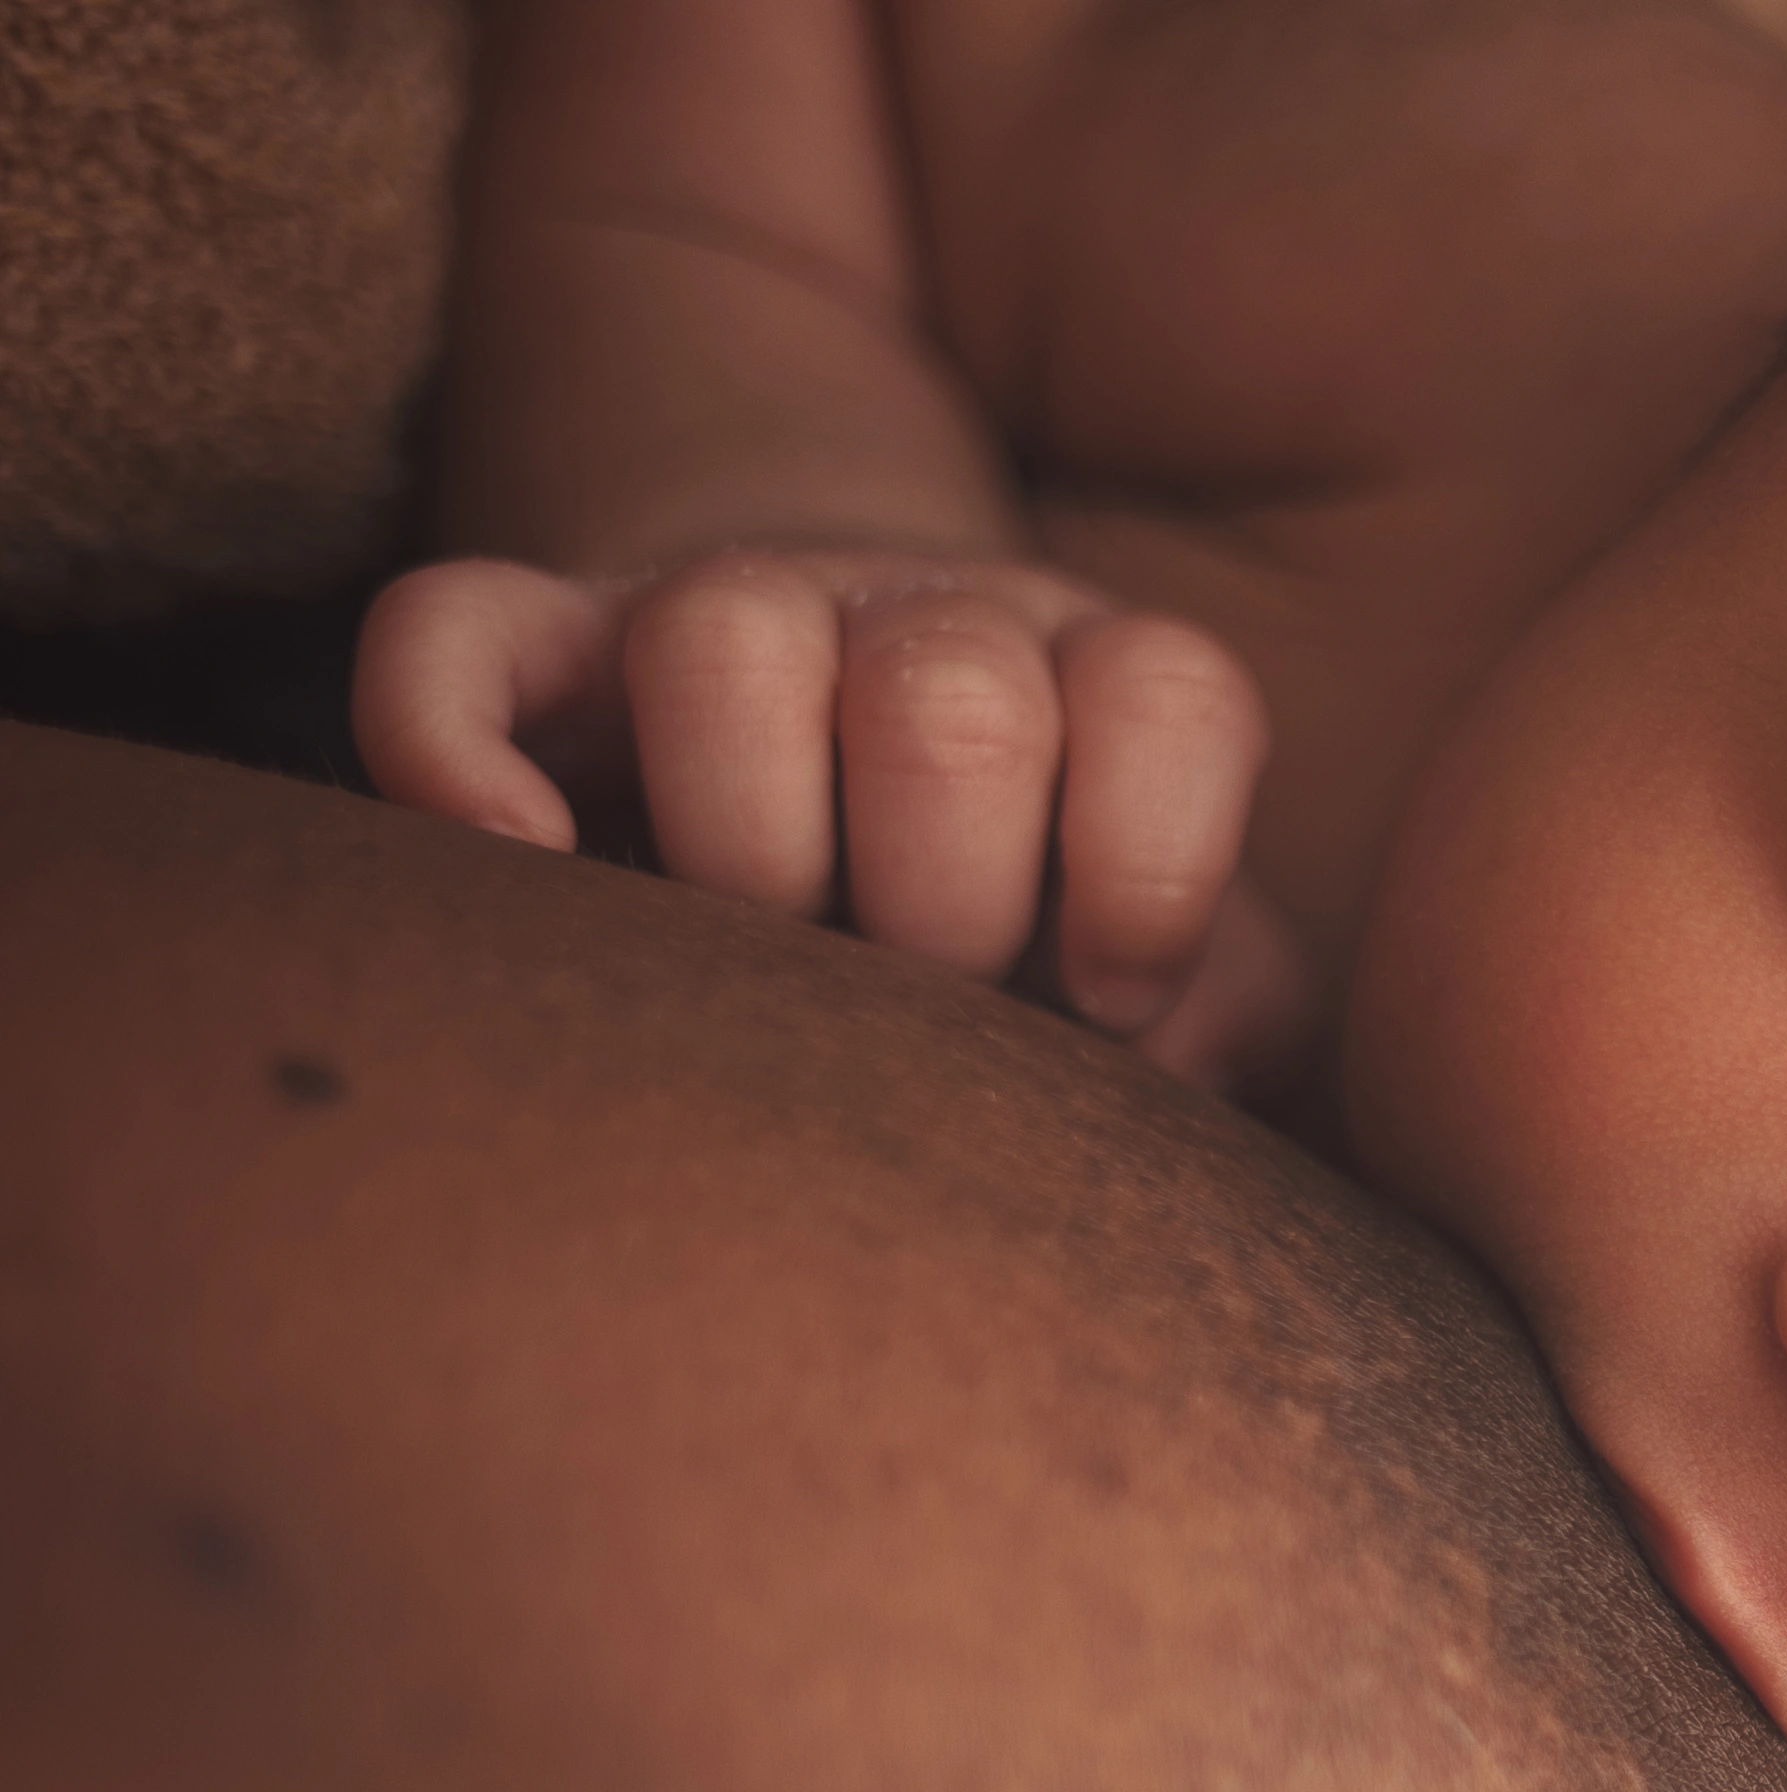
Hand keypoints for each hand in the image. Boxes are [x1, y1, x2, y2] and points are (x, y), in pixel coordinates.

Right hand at [354, 551, 1313, 1093]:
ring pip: (722, 639)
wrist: (861, 810)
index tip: (1108, 1001)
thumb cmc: (1043, 936)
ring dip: (748, 841)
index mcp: (1098, 685)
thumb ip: (1227, 1025)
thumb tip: (1170, 1074)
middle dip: (943, 900)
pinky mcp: (551, 650)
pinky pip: (451, 635)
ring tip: (767, 969)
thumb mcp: (1182, 982)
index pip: (1165, 693)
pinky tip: (521, 870)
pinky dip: (457, 745)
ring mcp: (735, 614)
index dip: (1146, 864)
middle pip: (947, 696)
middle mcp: (928, 623)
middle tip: (922, 1006)